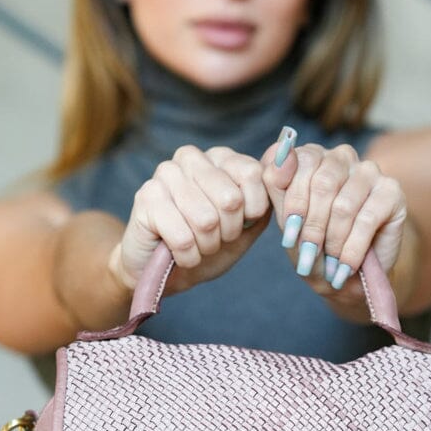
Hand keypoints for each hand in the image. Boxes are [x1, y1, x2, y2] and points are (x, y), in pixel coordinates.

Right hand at [109, 144, 272, 295]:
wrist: (164, 273)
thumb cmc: (208, 246)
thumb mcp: (246, 228)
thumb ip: (266, 202)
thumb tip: (285, 164)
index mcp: (219, 158)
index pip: (252, 174)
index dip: (251, 212)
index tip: (239, 225)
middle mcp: (191, 157)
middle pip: (230, 199)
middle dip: (227, 233)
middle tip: (214, 240)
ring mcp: (164, 174)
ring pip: (206, 220)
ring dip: (206, 247)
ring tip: (196, 246)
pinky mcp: (145, 198)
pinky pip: (182, 237)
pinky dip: (188, 257)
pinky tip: (179, 254)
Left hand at [260, 127, 408, 302]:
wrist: (348, 279)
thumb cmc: (315, 247)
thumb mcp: (288, 221)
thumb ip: (277, 184)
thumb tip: (281, 152)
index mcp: (312, 157)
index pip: (300, 162)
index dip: (294, 204)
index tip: (289, 238)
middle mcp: (342, 157)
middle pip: (323, 183)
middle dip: (313, 228)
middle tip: (309, 256)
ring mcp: (369, 172)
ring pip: (344, 205)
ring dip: (333, 242)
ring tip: (330, 265)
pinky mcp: (392, 192)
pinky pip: (367, 220)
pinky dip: (352, 249)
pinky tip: (346, 266)